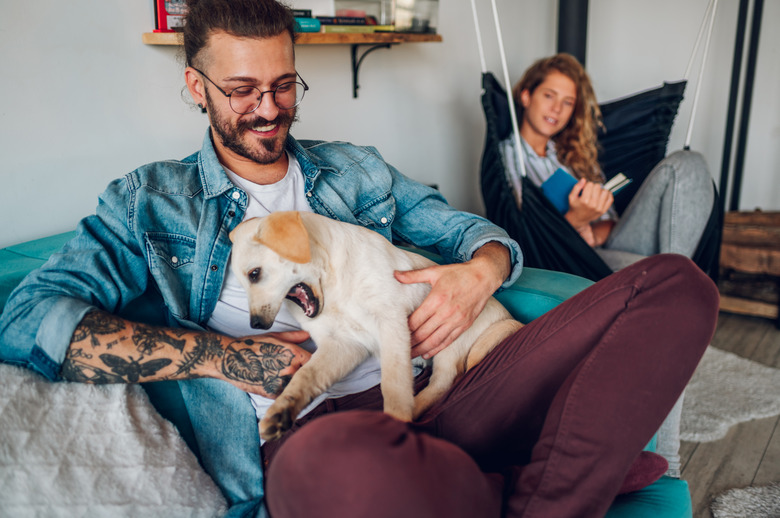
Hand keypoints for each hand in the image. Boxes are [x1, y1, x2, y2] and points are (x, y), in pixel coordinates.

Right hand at [219, 330, 310, 396]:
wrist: (230, 359)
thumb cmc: (252, 345)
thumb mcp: (274, 336)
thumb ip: (294, 337)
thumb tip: (308, 335)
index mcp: (294, 354)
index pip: (314, 361)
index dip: (313, 361)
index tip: (309, 361)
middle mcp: (291, 369)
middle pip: (308, 375)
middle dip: (305, 373)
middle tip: (294, 369)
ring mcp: (282, 383)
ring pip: (297, 386)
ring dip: (295, 383)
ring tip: (282, 376)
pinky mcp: (273, 394)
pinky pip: (285, 393)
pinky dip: (283, 390)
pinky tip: (275, 382)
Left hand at [394, 243, 509, 359]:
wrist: (483, 276)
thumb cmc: (458, 273)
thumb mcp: (435, 271)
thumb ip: (413, 275)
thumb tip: (395, 274)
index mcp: (437, 299)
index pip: (416, 320)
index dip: (405, 329)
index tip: (396, 333)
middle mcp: (446, 312)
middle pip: (423, 333)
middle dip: (410, 342)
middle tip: (399, 348)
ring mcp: (456, 321)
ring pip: (434, 340)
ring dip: (421, 349)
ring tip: (410, 355)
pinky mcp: (464, 325)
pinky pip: (448, 341)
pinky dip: (436, 349)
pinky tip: (426, 353)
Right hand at [565, 179, 613, 229]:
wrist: (578, 219)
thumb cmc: (575, 206)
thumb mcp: (571, 197)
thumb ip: (576, 187)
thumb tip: (584, 179)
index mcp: (584, 200)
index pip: (590, 184)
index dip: (587, 185)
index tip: (585, 188)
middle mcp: (592, 204)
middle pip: (598, 186)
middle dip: (594, 187)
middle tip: (590, 191)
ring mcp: (599, 208)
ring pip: (605, 191)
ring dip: (601, 190)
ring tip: (596, 193)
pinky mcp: (603, 210)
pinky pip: (610, 198)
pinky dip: (608, 195)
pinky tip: (602, 195)